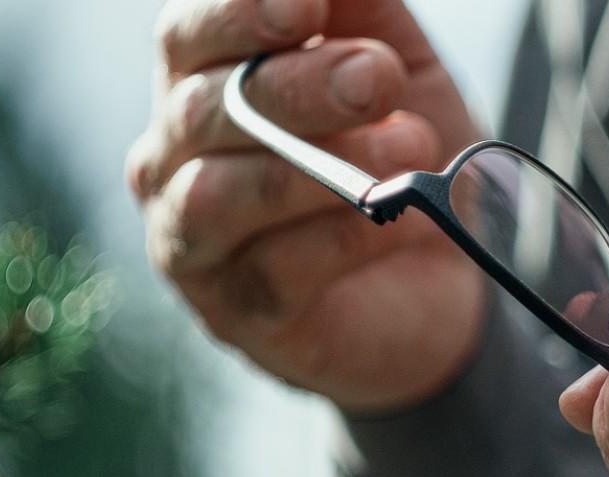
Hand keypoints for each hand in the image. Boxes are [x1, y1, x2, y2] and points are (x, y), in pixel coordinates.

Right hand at [129, 0, 487, 412]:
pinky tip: (397, 218)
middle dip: (296, 88)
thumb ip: (358, 6)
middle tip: (378, 77)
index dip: (236, 13)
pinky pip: (274, 271)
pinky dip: (343, 237)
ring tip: (406, 149)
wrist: (436, 273)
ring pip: (218, 196)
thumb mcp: (395, 59)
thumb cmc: (396, 147)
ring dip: (315, 169)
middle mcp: (172, 158)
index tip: (307, 6)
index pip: (186, 34)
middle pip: (204, 111)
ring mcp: (192, 242)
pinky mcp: (237, 313)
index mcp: (199, 80)